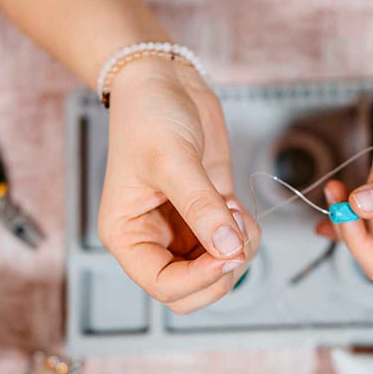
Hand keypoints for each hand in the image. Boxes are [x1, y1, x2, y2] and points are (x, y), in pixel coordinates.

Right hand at [97, 59, 259, 312]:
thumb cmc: (148, 115)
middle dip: (221, 272)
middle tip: (235, 235)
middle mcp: (153, 240)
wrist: (165, 81)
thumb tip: (228, 249)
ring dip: (238, 249)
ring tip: (232, 208)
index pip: (162, 286)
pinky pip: (233, 245)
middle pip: (191, 292)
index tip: (227, 253)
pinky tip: (234, 202)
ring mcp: (183, 230)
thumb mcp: (173, 159)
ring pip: (218, 272)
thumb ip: (202, 207)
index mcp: (127, 236)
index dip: (199, 279)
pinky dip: (245, 233)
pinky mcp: (209, 215)